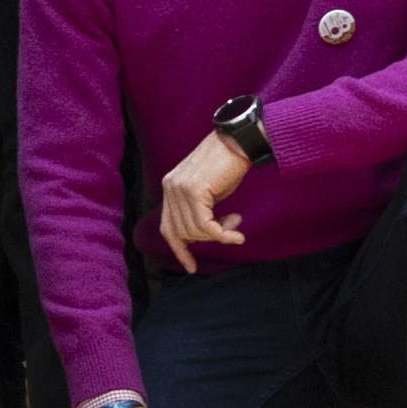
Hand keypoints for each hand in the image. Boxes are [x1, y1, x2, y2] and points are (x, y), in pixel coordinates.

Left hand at [152, 130, 251, 269]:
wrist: (238, 141)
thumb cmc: (228, 165)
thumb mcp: (208, 191)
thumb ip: (199, 209)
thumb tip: (203, 234)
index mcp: (170, 187)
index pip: (168, 227)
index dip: (179, 249)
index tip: (191, 267)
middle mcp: (170, 187)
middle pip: (183, 232)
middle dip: (209, 237)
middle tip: (231, 227)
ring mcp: (179, 188)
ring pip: (195, 231)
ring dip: (219, 234)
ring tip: (236, 222)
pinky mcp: (194, 190)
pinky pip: (206, 226)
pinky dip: (223, 235)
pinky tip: (237, 235)